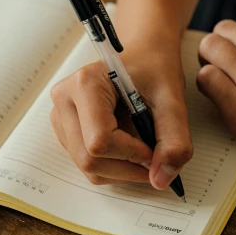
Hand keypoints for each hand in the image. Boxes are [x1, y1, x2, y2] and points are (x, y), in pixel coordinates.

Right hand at [50, 46, 192, 188]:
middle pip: (89, 159)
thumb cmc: (154, 68)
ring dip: (121, 170)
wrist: (143, 54)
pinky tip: (130, 149)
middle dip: (127, 168)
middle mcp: (64, 99)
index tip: (155, 151)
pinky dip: (113, 167)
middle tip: (155, 159)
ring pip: (87, 167)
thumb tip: (161, 180)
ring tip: (144, 151)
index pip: (99, 141)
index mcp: (85, 84)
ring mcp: (61, 116)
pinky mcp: (65, 130)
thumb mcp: (173, 100)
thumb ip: (174, 140)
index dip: (132, 155)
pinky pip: (86, 164)